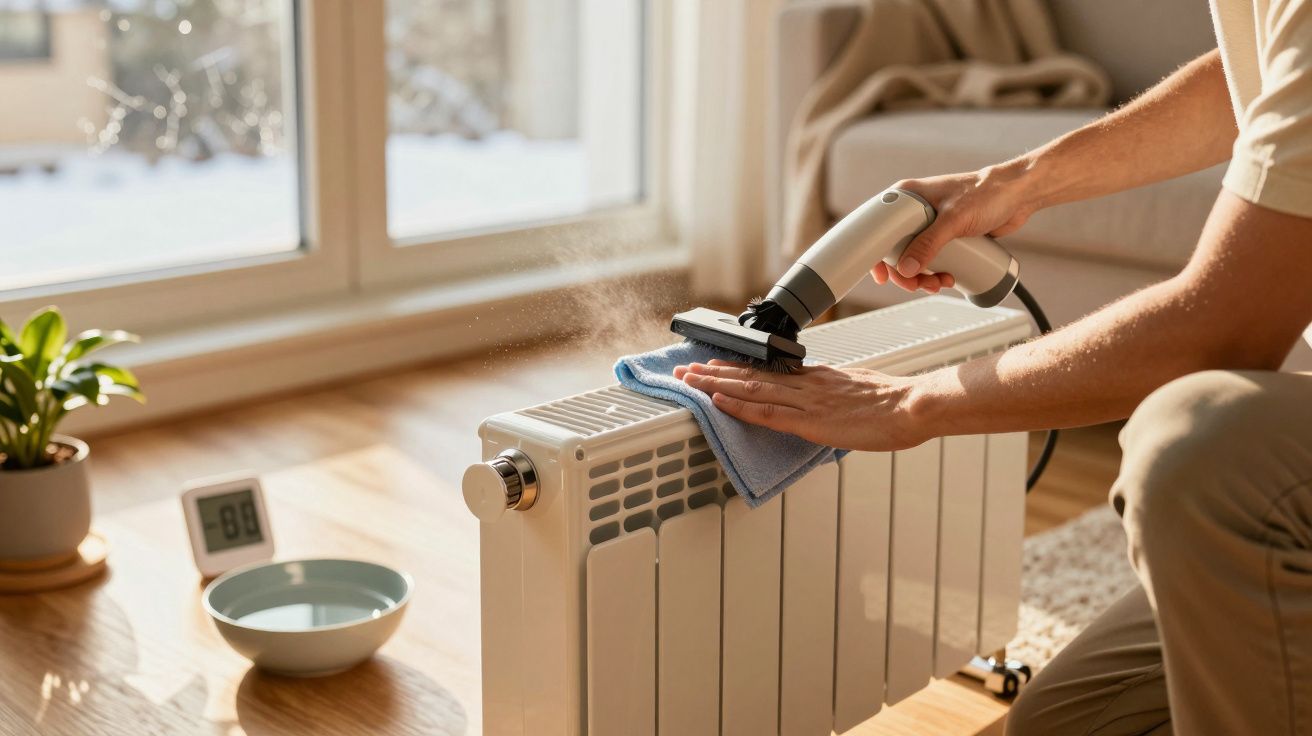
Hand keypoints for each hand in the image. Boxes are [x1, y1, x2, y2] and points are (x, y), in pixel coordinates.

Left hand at [673, 359, 927, 451]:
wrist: (914, 405)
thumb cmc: (897, 405)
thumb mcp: (860, 396)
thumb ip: (838, 400)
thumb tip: (829, 409)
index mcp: (820, 378)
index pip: (770, 370)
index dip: (738, 367)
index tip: (716, 364)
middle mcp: (807, 384)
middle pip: (752, 374)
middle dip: (715, 371)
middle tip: (687, 367)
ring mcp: (807, 400)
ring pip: (751, 388)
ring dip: (716, 384)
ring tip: (690, 379)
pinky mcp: (811, 419)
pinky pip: (767, 411)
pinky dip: (740, 405)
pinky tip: (719, 400)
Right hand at [878, 162, 1037, 292]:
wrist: (1017, 196)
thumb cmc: (987, 193)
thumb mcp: (953, 219)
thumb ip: (928, 243)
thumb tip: (907, 268)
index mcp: (909, 197)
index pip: (879, 226)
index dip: (876, 253)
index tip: (881, 274)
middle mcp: (915, 211)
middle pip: (896, 249)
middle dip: (906, 273)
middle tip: (917, 284)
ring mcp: (930, 226)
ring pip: (914, 259)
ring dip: (923, 278)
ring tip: (939, 283)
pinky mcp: (945, 238)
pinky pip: (932, 261)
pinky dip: (936, 274)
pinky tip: (947, 278)